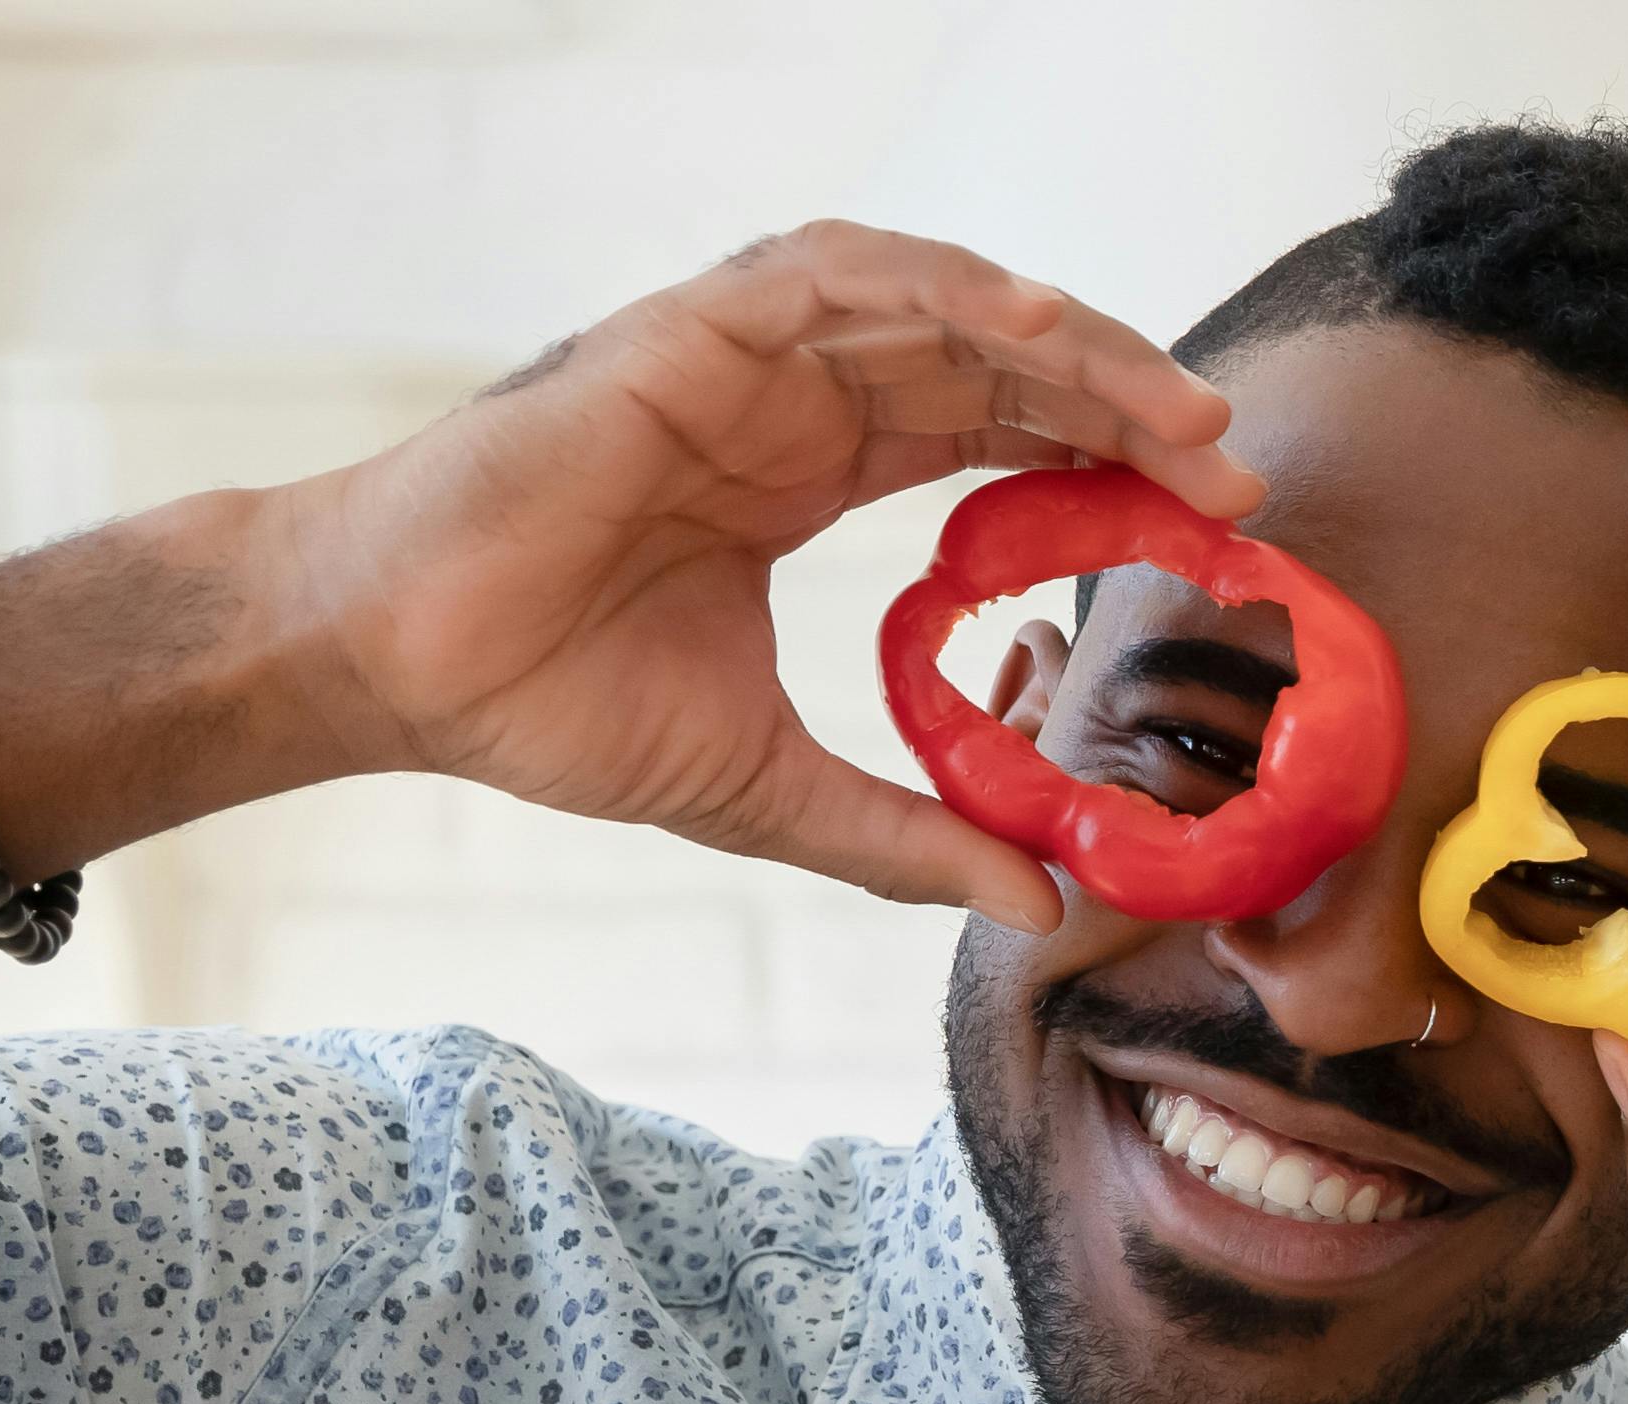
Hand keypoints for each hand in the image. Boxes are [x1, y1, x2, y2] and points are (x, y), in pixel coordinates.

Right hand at [245, 225, 1256, 924]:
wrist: (400, 671)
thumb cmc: (552, 706)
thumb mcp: (774, 791)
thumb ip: (906, 837)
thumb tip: (1039, 902)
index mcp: (807, 471)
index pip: (990, 435)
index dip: (1099, 458)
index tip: (1207, 520)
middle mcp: (785, 399)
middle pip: (987, 360)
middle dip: (1116, 399)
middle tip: (1227, 467)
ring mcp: (734, 356)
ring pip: (932, 303)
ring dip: (1059, 337)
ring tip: (1167, 401)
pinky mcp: (679, 336)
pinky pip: (827, 277)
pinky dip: (935, 287)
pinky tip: (1031, 327)